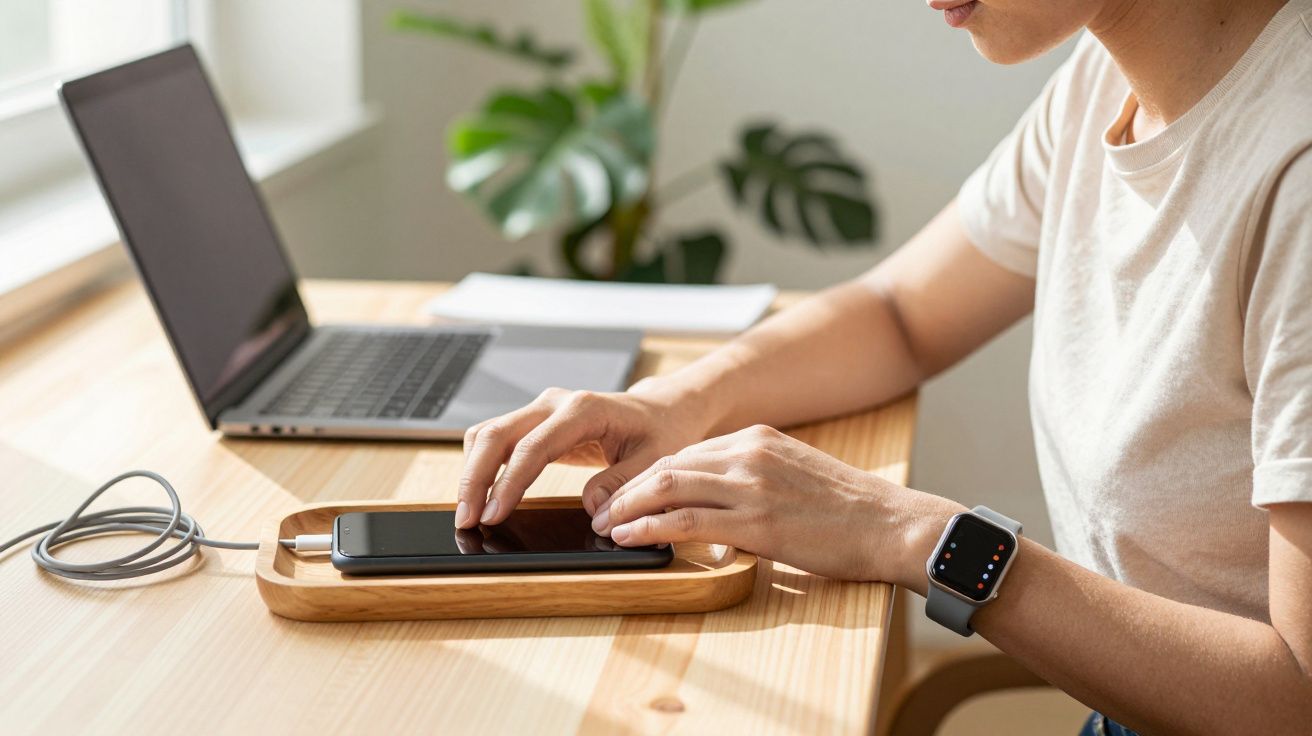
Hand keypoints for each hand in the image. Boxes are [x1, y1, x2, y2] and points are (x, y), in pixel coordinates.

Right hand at [456, 381, 712, 527]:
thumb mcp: (656, 460)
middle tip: (467, 520)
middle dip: (474, 478)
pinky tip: (481, 495)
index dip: (509, 482)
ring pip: (488, 434)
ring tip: (469, 513)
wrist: (660, 410)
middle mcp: (554, 403)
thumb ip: (624, 483)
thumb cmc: (659, 432)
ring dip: (472, 472)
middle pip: (496, 434)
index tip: (493, 514)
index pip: (533, 446)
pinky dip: (481, 465)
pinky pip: (496, 439)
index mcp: (583, 409)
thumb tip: (592, 510)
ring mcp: (540, 409)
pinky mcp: (534, 422)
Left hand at [591, 424, 962, 583]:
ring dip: (628, 508)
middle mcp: (749, 454)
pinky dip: (648, 528)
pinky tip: (629, 538)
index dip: (649, 476)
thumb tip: (720, 502)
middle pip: (667, 465)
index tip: (628, 494)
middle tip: (601, 511)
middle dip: (627, 490)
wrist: (894, 525)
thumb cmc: (852, 510)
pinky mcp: (755, 524)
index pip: (686, 453)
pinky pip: (685, 522)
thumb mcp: (797, 474)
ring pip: (667, 487)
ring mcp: (751, 487)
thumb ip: (756, 477)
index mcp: (759, 439)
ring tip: (605, 526)